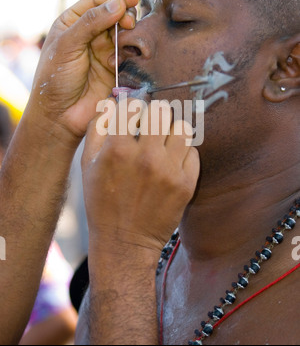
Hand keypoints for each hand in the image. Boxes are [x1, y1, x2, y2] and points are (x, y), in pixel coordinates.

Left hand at [27, 0, 138, 142]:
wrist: (61, 115)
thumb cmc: (56, 78)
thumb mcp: (68, 45)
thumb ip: (91, 23)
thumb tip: (118, 3)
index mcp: (73, 22)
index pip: (97, 1)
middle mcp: (90, 34)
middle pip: (115, 14)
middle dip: (125, 15)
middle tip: (129, 23)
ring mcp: (104, 51)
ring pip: (125, 33)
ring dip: (129, 34)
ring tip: (126, 40)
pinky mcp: (116, 68)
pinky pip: (129, 54)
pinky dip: (130, 53)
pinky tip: (121, 60)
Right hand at [82, 99, 199, 253]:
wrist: (124, 243)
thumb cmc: (102, 202)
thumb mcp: (87, 165)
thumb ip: (97, 128)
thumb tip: (112, 103)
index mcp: (118, 149)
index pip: (133, 105)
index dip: (132, 108)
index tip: (133, 116)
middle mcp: (146, 157)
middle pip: (162, 110)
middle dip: (154, 116)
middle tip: (150, 128)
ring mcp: (169, 171)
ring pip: (182, 128)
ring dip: (172, 133)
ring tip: (163, 145)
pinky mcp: (186, 184)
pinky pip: (193, 151)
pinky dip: (183, 154)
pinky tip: (171, 164)